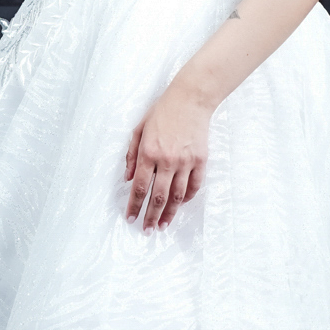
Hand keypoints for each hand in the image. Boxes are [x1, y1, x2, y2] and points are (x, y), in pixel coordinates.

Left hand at [125, 81, 210, 229]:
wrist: (191, 99)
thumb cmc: (162, 112)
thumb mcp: (139, 129)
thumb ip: (132, 155)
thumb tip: (128, 178)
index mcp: (148, 153)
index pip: (140, 187)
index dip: (134, 205)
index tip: (130, 217)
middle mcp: (167, 160)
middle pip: (158, 196)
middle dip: (151, 216)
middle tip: (147, 230)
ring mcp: (185, 161)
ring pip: (177, 195)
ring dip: (169, 213)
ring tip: (163, 225)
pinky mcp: (201, 160)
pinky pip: (194, 185)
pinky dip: (187, 198)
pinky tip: (180, 205)